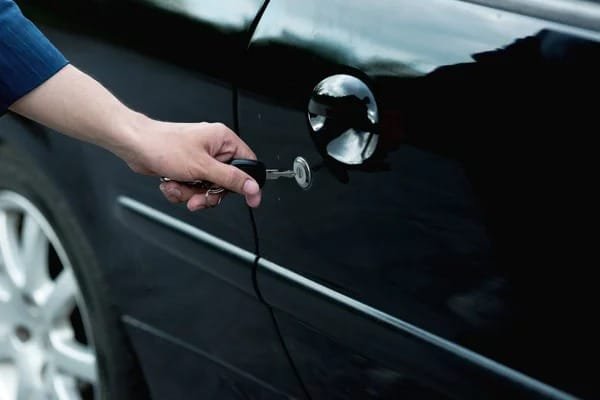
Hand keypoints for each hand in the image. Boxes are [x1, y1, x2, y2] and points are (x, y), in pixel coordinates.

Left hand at [123, 118, 261, 209]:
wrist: (135, 146)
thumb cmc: (163, 145)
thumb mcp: (202, 167)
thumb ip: (230, 179)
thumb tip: (252, 186)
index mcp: (223, 140)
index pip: (247, 165)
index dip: (248, 184)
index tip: (250, 199)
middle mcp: (214, 149)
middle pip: (226, 182)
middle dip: (209, 193)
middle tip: (198, 195)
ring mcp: (200, 160)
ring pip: (208, 189)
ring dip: (191, 193)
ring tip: (178, 185)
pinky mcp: (188, 169)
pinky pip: (194, 188)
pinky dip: (182, 190)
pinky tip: (172, 182)